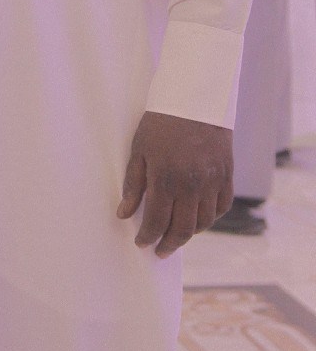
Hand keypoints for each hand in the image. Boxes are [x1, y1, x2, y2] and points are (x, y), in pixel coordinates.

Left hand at [116, 110, 232, 256]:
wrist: (195, 99)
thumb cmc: (160, 123)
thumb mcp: (139, 151)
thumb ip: (133, 185)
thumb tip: (124, 214)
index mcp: (166, 179)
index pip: (156, 221)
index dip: (148, 237)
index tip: (141, 243)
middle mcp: (192, 185)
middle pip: (182, 229)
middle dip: (168, 244)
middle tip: (159, 251)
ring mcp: (212, 181)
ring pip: (203, 221)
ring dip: (189, 234)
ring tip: (176, 236)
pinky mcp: (227, 175)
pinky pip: (221, 207)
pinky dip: (209, 218)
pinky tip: (197, 219)